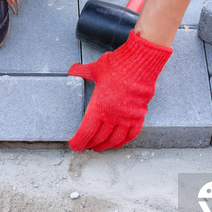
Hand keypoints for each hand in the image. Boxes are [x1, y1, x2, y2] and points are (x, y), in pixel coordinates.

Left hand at [68, 31, 171, 150]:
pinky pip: (132, 134)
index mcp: (98, 108)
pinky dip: (124, 141)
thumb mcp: (94, 69)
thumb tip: (72, 69)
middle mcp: (113, 116)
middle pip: (99, 138)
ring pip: (115, 139)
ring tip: (99, 147)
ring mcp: (127, 118)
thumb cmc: (116, 66)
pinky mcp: (139, 115)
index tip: (74, 145)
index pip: (86, 132)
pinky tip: (119, 142)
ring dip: (106, 145)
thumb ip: (82, 72)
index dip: (79, 141)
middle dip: (90, 144)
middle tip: (84, 146)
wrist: (139, 63)